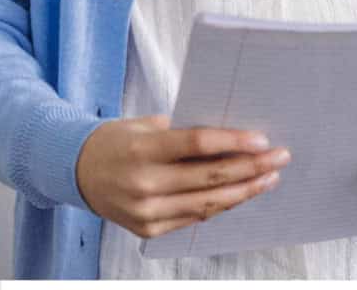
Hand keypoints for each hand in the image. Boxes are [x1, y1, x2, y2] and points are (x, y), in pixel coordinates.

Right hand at [74, 115, 289, 239]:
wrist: (76, 171)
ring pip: (208, 204)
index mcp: (142, 150)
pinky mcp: (149, 229)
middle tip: (280, 157)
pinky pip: (194, 217)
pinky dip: (220, 205)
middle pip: (209, 177)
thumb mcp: (144, 126)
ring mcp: (146, 211)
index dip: (233, 142)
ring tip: (269, 178)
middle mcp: (144, 184)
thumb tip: (231, 137)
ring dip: (244, 190)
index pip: (197, 145)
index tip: (262, 139)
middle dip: (251, 167)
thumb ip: (183, 133)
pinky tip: (241, 193)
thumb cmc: (116, 141)